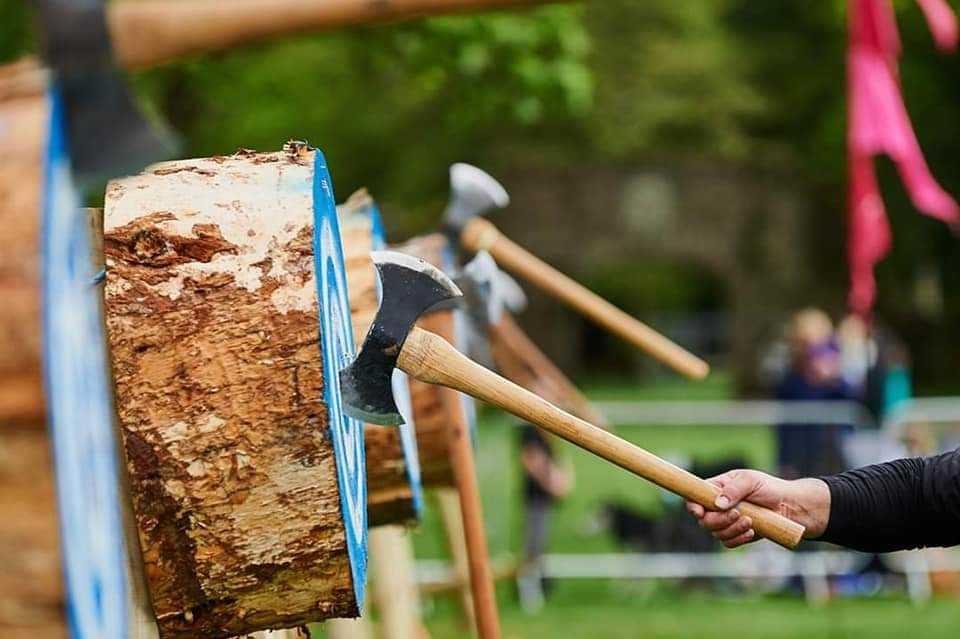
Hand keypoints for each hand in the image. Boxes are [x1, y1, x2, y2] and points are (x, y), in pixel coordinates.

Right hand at [685, 470, 830, 547]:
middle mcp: (717, 506)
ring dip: (732, 529)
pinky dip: (738, 538)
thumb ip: (733, 489)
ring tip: (750, 521)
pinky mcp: (737, 535)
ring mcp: (726, 522)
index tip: (700, 512)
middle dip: (719, 520)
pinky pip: (728, 542)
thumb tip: (718, 504)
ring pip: (716, 533)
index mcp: (716, 489)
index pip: (694, 497)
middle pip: (704, 520)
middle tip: (738, 514)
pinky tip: (752, 531)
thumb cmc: (769, 488)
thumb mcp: (751, 481)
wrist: (790, 507)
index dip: (692, 506)